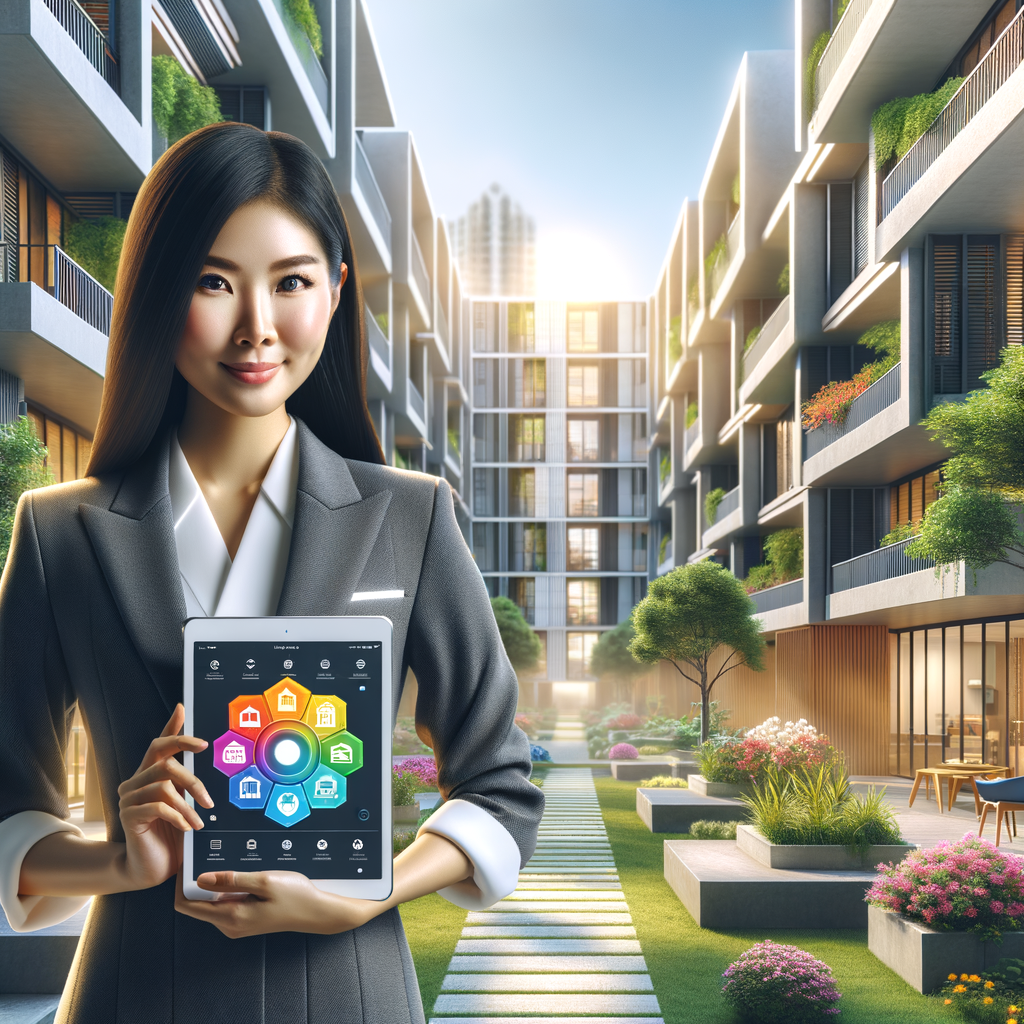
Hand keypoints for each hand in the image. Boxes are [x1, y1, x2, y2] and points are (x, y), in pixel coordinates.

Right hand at [118, 704, 212, 889]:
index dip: (173, 728)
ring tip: (198, 821)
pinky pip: (158, 807)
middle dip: (193, 780)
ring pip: (163, 785)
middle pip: (165, 763)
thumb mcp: (185, 804)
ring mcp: (129, 799)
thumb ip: (188, 783)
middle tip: (208, 800)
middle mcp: (135, 783)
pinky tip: (186, 828)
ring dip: (187, 805)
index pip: (159, 744)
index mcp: (149, 775)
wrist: (151, 868)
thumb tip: (205, 753)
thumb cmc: (172, 835)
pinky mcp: (129, 817)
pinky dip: (178, 817)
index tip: (187, 714)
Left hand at [174, 869, 374, 937]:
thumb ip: (232, 880)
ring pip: (210, 903)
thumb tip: (201, 878)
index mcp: (230, 916)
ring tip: (225, 860)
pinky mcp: (244, 920)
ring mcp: (236, 924)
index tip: (188, 860)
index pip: (187, 905)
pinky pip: (224, 904)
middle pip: (195, 904)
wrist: (316, 911)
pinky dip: (224, 889)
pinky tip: (239, 875)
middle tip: (206, 854)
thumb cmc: (294, 895)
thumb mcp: (264, 881)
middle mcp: (229, 925)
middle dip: (195, 881)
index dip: (182, 883)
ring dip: (211, 884)